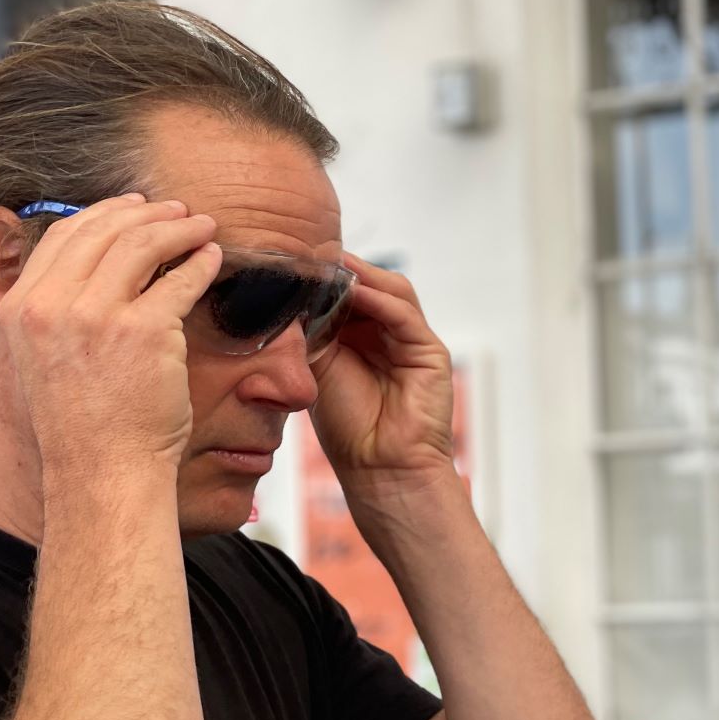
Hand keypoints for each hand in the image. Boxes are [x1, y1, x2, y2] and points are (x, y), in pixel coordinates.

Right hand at [0, 194, 220, 485]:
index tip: (132, 208)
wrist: (103, 467)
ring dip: (179, 229)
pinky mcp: (145, 330)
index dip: (102, 214)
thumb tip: (97, 272)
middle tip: (178, 210)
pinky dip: (201, 263)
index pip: (62, 237)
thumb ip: (59, 312)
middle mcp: (54, 305)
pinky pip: (181, 280)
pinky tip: (214, 258)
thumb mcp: (46, 358)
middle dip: (146, 214)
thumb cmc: (86, 422)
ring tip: (203, 226)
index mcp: (24, 308)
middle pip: (104, 232)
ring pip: (143, 246)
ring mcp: (98, 316)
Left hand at [309, 253, 455, 507]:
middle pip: (369, 283)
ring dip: (360, 275)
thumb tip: (288, 289)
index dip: (321, 274)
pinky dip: (379, 298)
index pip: (345, 290)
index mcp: (360, 336)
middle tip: (307, 251)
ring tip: (328, 265)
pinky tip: (353, 289)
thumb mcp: (316, 367)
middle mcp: (387, 333)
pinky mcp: (430, 351)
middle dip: (340, 267)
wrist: (379, 468)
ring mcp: (411, 340)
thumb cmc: (347, 427)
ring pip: (390, 289)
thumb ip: (311, 328)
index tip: (288, 257)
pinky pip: (404, 314)